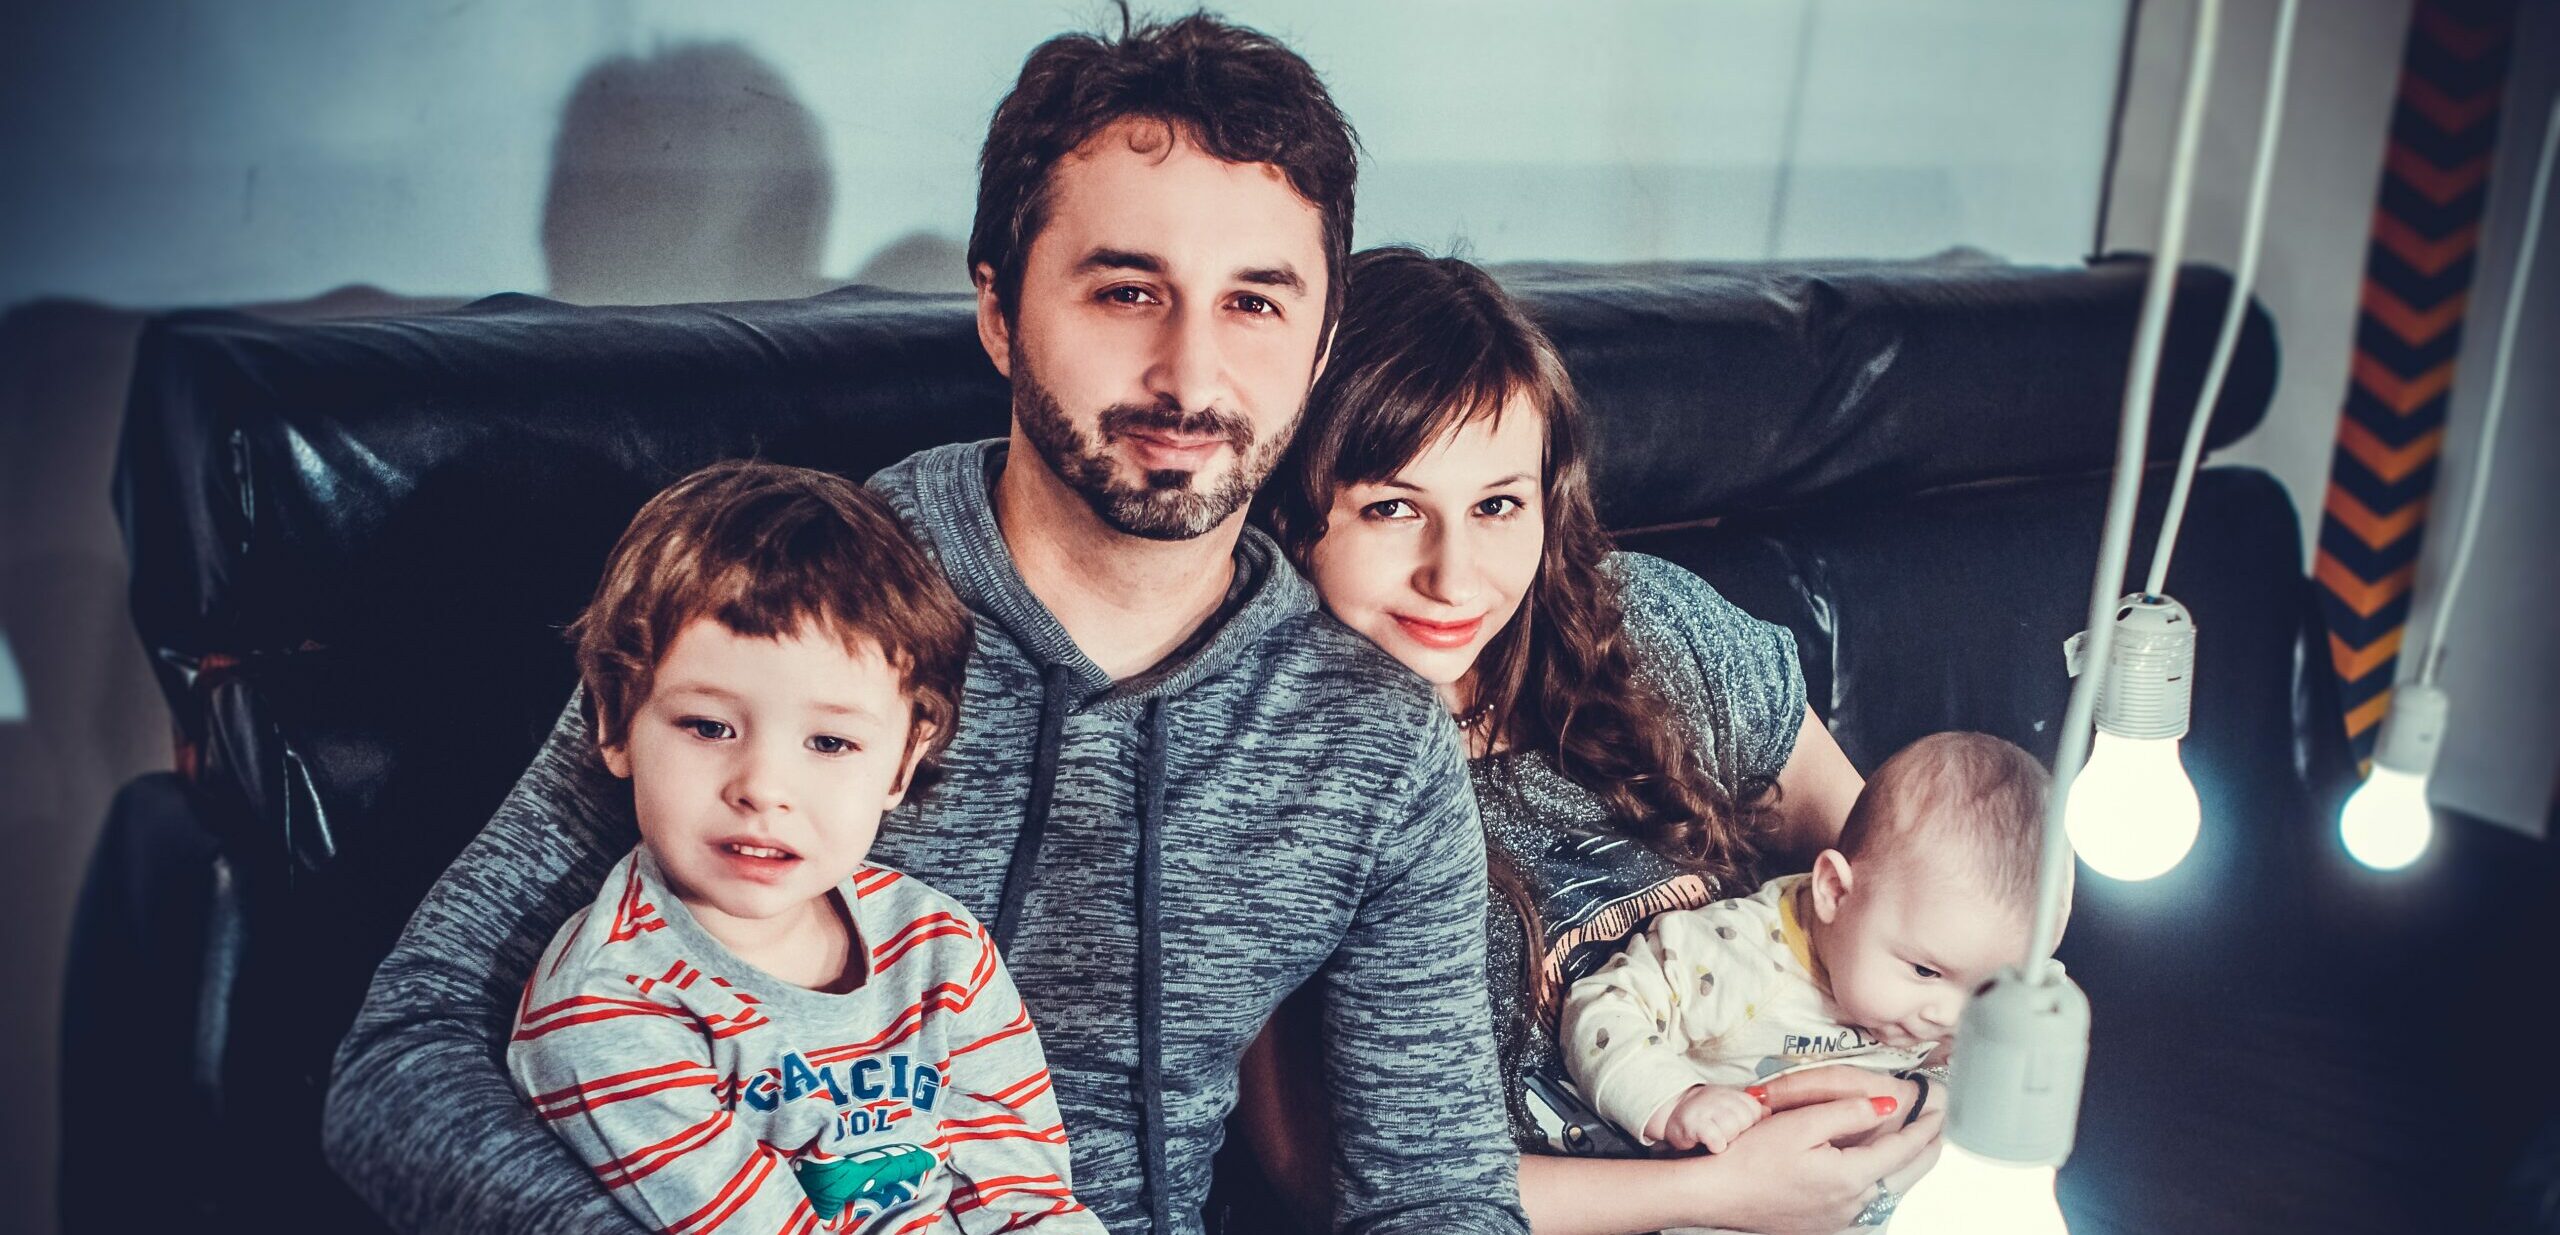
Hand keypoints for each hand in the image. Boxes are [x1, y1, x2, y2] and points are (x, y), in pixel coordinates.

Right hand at [1661, 1084, 1766, 1152]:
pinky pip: (1716, 1139)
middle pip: (1746, 1120)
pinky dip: (1716, 1145)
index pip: (1755, 1111)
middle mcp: (1720, 1098)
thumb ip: (1752, 1111)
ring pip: (1732, 1129)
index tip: (1738, 1127)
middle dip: (1739, 1131)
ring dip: (1727, 1139)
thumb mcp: (1731, 1107)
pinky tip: (1711, 1145)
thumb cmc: (1708, 1115)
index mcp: (1732, 1094)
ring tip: (1717, 1139)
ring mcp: (1706, 1109)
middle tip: (1726, 1134)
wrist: (1673, 1111)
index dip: (1749, 1124)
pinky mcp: (1694, 1124)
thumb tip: (1768, 1114)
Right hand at [1669, 1080, 1941, 1234]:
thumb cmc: (1748, 1156)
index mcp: (1849, 1177)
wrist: (1714, 1194)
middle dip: (1926, 1150)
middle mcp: (1851, 1204)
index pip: (1902, 1151)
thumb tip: (1889, 1106)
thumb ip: (1848, 1112)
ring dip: (1904, 1167)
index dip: (1924, 1129)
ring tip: (1916, 1145)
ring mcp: (1838, 1219)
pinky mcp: (1823, 1224)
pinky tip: (1877, 1169)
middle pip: (1904, 1177)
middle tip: (1940, 1128)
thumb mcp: (1800, 1123)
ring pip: (1888, 1191)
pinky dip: (1881, 1181)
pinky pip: (1866, 1202)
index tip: (1940, 1111)